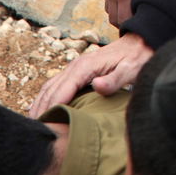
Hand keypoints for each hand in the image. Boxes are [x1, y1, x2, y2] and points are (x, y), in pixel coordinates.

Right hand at [29, 33, 153, 117]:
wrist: (140, 43)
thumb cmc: (136, 59)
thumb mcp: (130, 70)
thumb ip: (114, 80)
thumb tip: (96, 85)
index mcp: (84, 68)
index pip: (61, 91)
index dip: (51, 109)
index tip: (45, 126)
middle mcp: (74, 66)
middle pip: (50, 91)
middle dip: (41, 110)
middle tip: (37, 132)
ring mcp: (73, 68)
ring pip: (49, 87)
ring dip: (39, 104)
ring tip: (34, 124)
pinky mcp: (76, 71)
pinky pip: (54, 85)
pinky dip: (44, 97)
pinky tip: (40, 109)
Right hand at [103, 0, 158, 25]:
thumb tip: (150, 9)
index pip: (123, 21)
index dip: (130, 26)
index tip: (138, 27)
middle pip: (113, 19)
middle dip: (122, 23)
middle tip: (134, 22)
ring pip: (108, 10)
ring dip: (117, 14)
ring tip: (128, 11)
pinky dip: (113, 3)